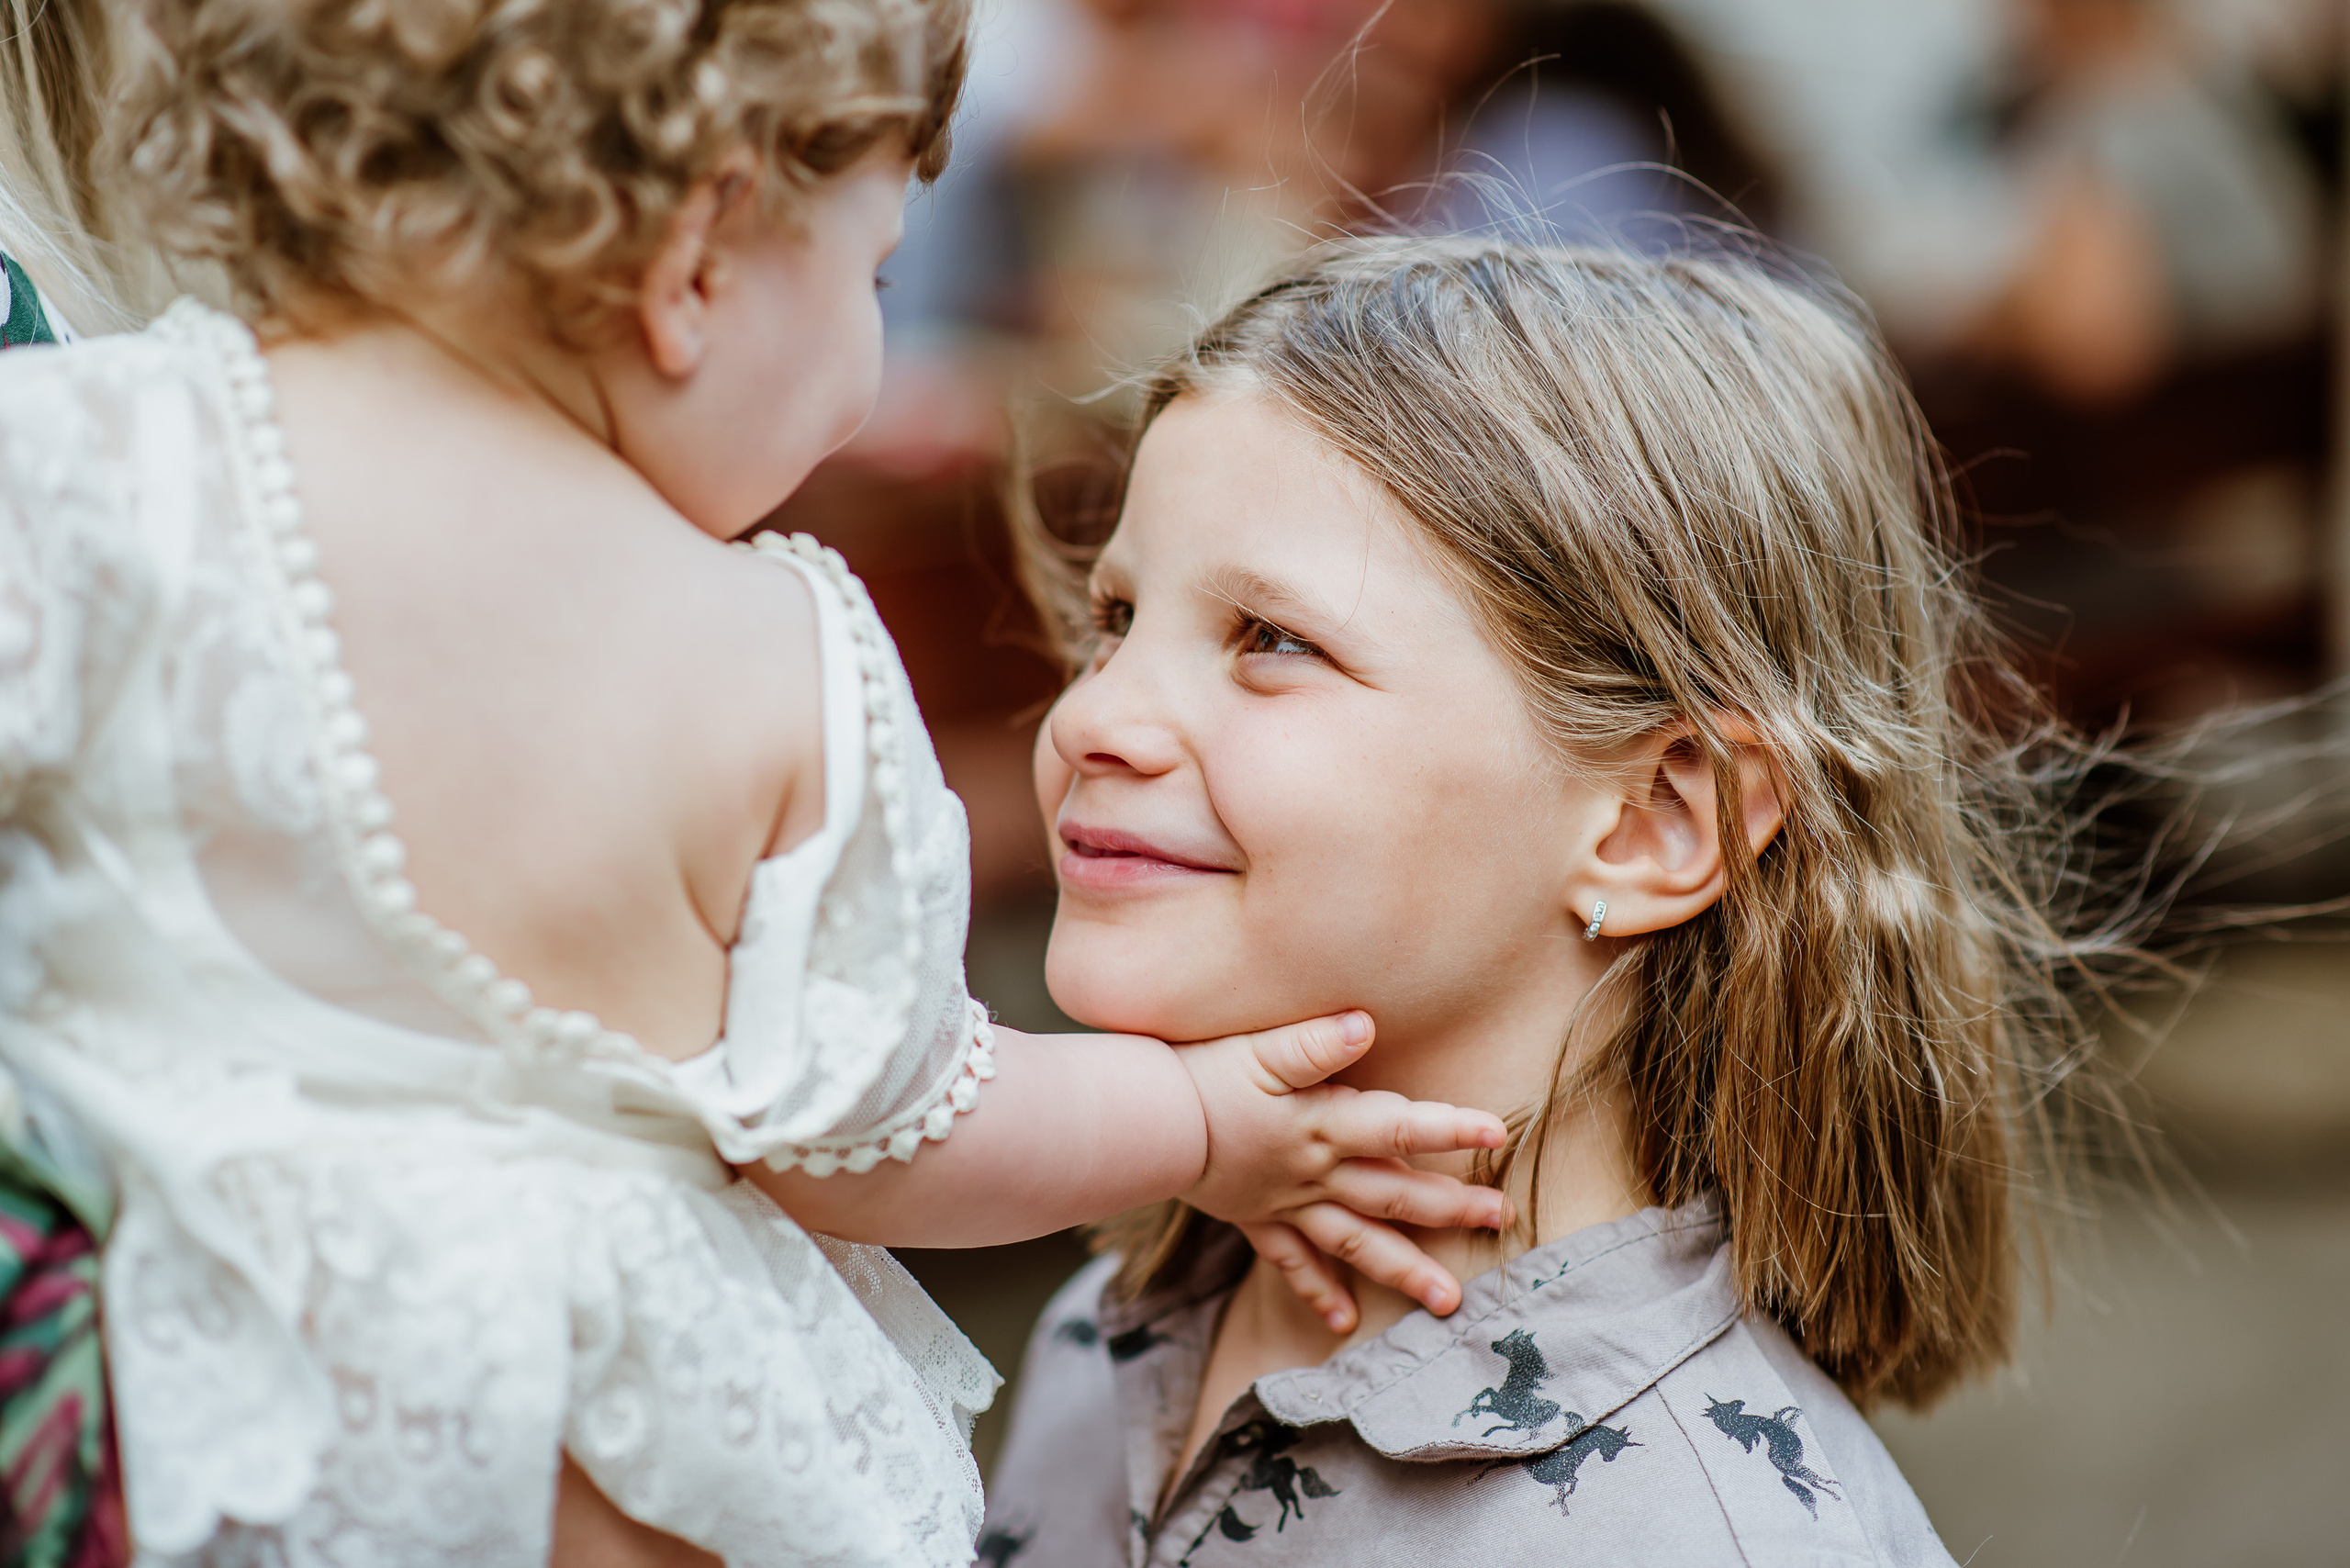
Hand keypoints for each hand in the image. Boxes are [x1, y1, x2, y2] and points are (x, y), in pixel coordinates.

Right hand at [1175, 1011, 1509, 1329]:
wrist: (1142, 1124)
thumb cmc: (1198, 1075)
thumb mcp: (1256, 1049)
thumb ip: (1313, 1042)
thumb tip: (1364, 1025)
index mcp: (1321, 1124)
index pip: (1397, 1125)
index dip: (1447, 1128)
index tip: (1495, 1133)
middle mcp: (1313, 1172)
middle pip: (1392, 1194)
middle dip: (1449, 1207)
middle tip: (1501, 1219)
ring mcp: (1287, 1203)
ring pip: (1356, 1243)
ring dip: (1403, 1271)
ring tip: (1449, 1301)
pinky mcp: (1256, 1219)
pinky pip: (1292, 1264)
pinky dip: (1317, 1293)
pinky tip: (1342, 1321)